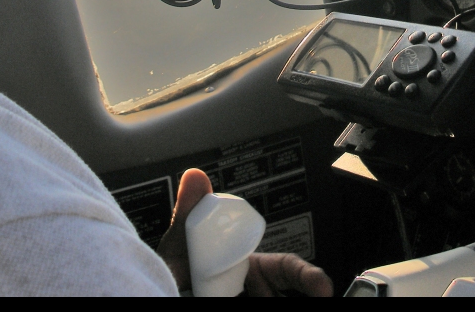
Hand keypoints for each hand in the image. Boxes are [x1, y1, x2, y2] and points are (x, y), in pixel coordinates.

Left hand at [156, 168, 332, 296]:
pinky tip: (309, 305)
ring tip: (319, 302)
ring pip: (285, 303)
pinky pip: (278, 309)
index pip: (284, 270)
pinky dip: (294, 306)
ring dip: (302, 299)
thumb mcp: (177, 255)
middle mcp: (252, 292)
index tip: (321, 287)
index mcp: (244, 271)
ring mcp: (249, 302)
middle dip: (312, 291)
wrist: (150, 298)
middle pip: (290, 292)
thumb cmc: (165, 285)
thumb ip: (186, 219)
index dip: (306, 278)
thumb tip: (195, 175)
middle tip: (323, 299)